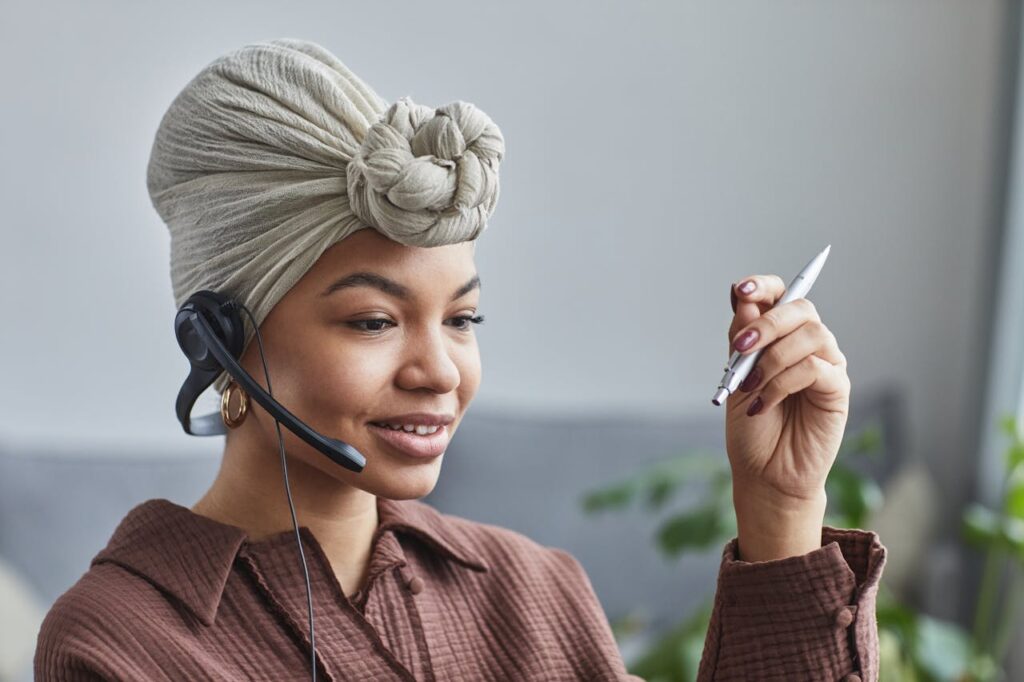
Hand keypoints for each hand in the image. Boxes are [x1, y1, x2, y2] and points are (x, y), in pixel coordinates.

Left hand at [725, 275, 850, 559]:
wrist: (764, 473)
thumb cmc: (751, 428)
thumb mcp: (736, 377)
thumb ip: (742, 341)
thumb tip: (743, 299)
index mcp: (780, 337)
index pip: (780, 295)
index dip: (763, 285)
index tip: (740, 290)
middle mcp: (807, 344)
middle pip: (800, 308)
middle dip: (767, 322)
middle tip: (742, 347)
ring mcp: (826, 364)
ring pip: (810, 334)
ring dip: (773, 358)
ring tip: (750, 388)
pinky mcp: (837, 389)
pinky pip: (815, 368)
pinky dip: (783, 383)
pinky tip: (765, 404)